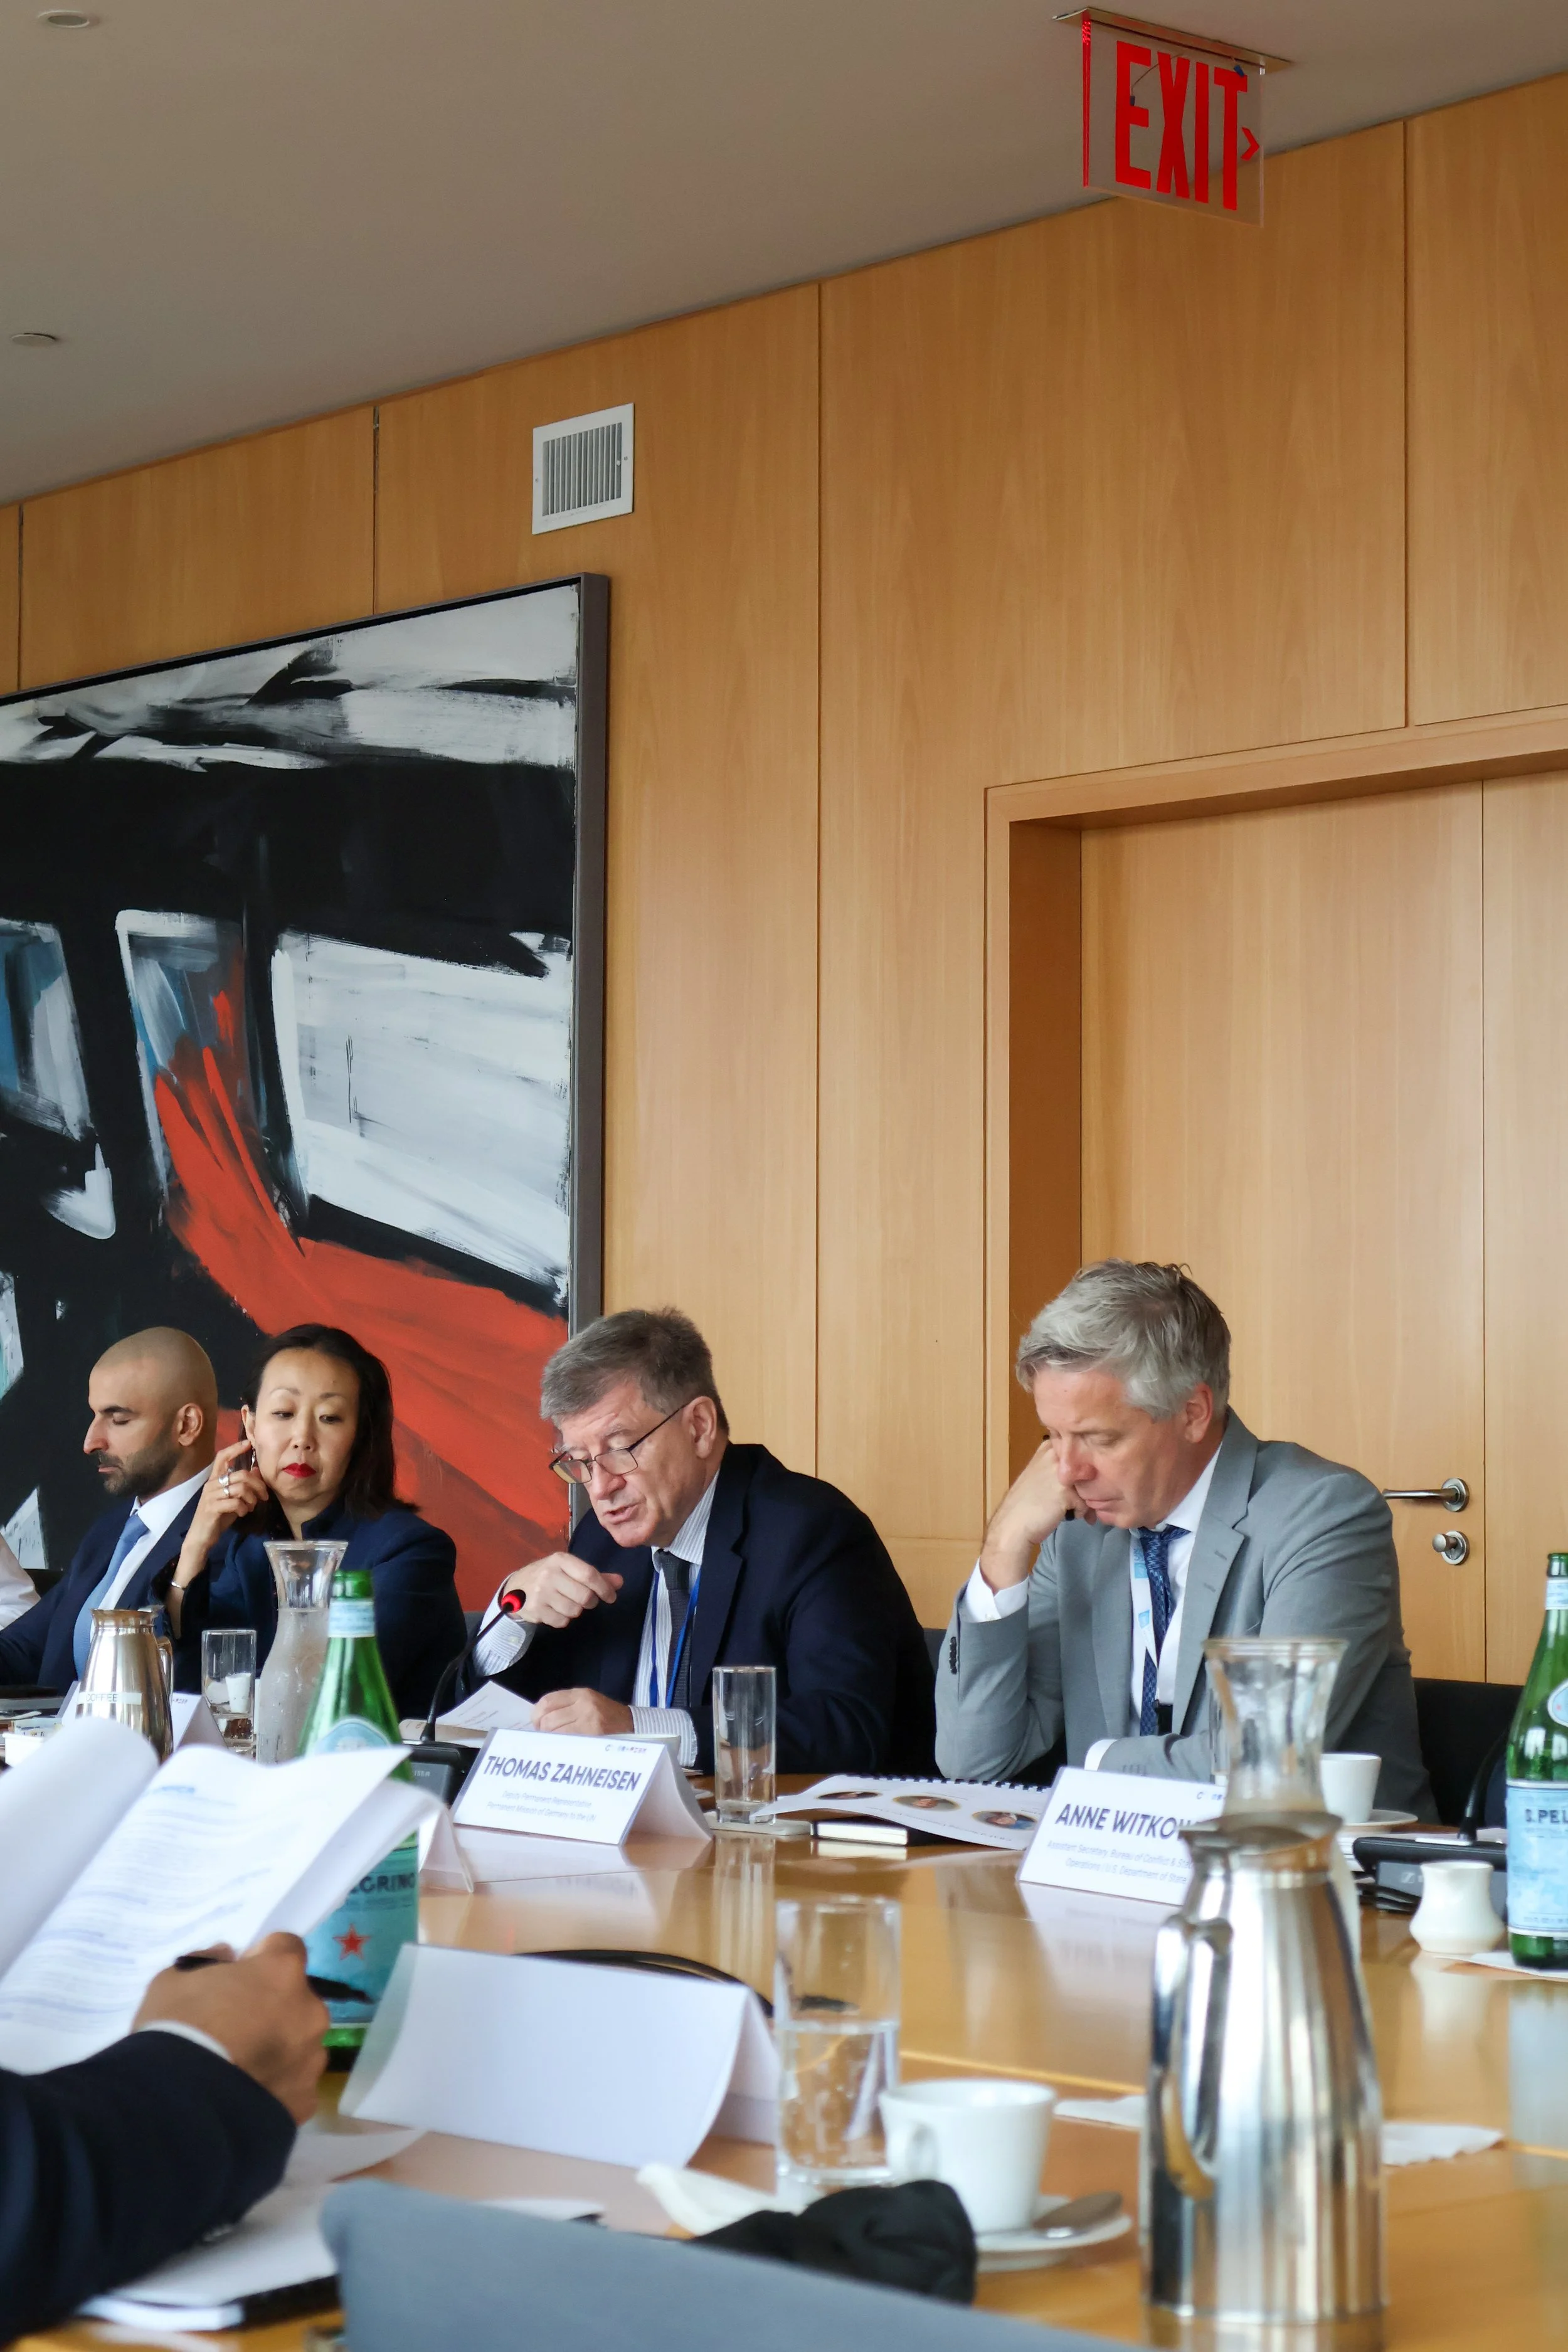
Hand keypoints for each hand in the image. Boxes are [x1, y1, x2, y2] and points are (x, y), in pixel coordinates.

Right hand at [134, 1934, 327, 2122]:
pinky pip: (294, 2086)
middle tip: (236, 2030)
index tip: (238, 1979)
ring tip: (239, 2071)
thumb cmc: (174, 2032)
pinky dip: (276, 2089)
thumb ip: (208, 1962)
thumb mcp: (174, 1981)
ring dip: (279, 2049)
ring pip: (300, 2044)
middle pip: (297, 1999)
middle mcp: (309, 2010)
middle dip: (273, 2008)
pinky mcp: (305, 2101)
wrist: (174, 2109)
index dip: (262, 1960)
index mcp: (282, 1971)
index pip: (286, 1947)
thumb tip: (228, 1959)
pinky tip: (245, 2099)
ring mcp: (311, 2059)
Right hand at [172, 1439, 270, 1588]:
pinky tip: (243, 1513)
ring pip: (240, 1488)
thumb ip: (242, 1485)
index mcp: (215, 1479)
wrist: (201, 1537)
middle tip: (264, 1496)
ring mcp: (210, 1496)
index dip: (235, 1448)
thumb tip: (256, 1470)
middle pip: (241, 1474)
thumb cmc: (218, 1517)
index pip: (222, 1457)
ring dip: (252, 1498)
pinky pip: (235, 1502)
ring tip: (251, 1507)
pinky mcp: (212, 1508)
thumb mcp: (232, 1499)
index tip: (248, 1444)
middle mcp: (211, 1484)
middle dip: (258, 1485)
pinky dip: (244, 1508)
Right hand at [500, 1551, 622, 1629]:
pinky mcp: (535, 1610)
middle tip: (586, 1600)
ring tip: (566, 1602)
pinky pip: (562, 1621)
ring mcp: (541, 1593)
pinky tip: (555, 1610)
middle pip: (585, 1596)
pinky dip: (563, 1619)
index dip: (604, 1587)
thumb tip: (620, 1582)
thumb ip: (595, 1575)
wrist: (515, 1587)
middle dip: (590, 1601)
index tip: (611, 1596)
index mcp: (560, 1560)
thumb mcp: (569, 1569)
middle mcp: (550, 1574)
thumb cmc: (548, 1575)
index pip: (589, 1574)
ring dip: (575, 1610)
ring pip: (574, 1610)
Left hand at [532, 1687, 633, 1737]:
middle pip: (548, 1719)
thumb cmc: (607, 1716)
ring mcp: (589, 1722)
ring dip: (550, 1740)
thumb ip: (566, 1707)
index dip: (537, 1715)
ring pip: (555, 1732)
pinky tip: (564, 1748)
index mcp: (581, 1694)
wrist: (633, 1726)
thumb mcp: (587, 1703)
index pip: (547, 1701)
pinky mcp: (593, 1737)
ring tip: (556, 1743)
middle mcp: (584, 1705)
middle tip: (546, 1737)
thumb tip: (539, 1721)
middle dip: (542, 1730)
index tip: (538, 1724)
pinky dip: (561, 1746)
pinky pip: (566, 1742)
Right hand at [977, 1439, 1087, 1591]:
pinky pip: (1085, 1504)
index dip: (1080, 1469)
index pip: (1078, 1451)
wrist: (1013, 1524)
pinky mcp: (1067, 1492)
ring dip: (1084, 1500)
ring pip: (1089, 1486)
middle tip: (1076, 1498)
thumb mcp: (1039, 1473)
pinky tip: (1064, 1515)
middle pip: (1086, 1468)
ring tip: (1072, 1509)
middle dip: (1086, 1484)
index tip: (1074, 1481)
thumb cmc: (1025, 1502)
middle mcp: (1055, 1455)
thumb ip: (1060, 1467)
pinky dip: (1079, 1512)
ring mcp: (1061, 1473)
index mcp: (1047, 1447)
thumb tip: (1090, 1471)